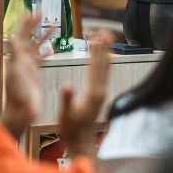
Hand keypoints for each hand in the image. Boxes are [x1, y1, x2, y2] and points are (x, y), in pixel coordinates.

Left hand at [3, 15, 48, 137]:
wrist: (21, 112)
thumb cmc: (18, 94)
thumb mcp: (17, 73)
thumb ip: (15, 54)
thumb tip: (12, 36)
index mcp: (17, 58)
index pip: (21, 36)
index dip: (26, 23)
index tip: (32, 11)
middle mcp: (21, 60)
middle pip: (28, 38)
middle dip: (34, 24)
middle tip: (41, 12)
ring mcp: (27, 67)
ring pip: (35, 47)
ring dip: (43, 35)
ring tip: (53, 26)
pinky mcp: (34, 74)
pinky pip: (40, 58)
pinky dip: (46, 51)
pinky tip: (51, 48)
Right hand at [59, 30, 114, 158]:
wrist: (81, 142)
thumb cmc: (71, 129)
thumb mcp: (66, 115)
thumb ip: (68, 100)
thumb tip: (67, 86)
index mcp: (92, 93)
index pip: (96, 68)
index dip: (97, 52)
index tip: (98, 38)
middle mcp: (100, 91)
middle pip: (104, 64)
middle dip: (104, 47)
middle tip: (105, 31)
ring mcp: (101, 93)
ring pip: (105, 69)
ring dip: (105, 52)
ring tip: (106, 39)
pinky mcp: (99, 95)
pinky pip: (103, 75)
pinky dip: (104, 64)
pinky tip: (106, 58)